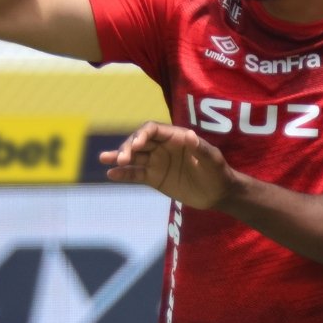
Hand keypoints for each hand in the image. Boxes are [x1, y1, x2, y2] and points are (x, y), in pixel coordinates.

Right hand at [99, 121, 232, 208]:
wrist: (218, 193)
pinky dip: (123, 174)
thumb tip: (189, 135)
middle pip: (140, 141)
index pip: (153, 130)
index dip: (143, 134)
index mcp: (176, 137)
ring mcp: (157, 162)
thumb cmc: (218, 172)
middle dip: (129, 147)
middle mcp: (163, 147)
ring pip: (134, 157)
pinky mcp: (154, 178)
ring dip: (119, 157)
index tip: (137, 145)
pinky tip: (111, 175)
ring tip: (103, 158)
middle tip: (123, 159)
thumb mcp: (213, 160)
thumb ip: (201, 149)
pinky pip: (136, 174)